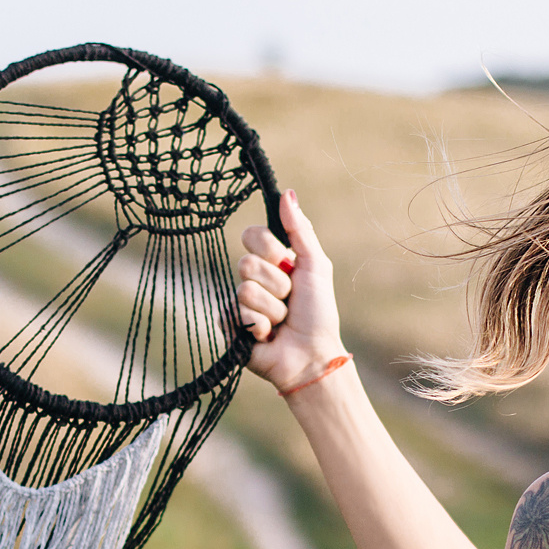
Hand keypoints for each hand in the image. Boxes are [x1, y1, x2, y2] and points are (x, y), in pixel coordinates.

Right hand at [237, 189, 345, 390]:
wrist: (312, 355)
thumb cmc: (318, 313)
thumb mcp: (316, 266)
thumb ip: (300, 230)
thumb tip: (287, 193)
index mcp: (271, 261)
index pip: (252, 235)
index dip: (269, 249)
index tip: (287, 263)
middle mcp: (253, 279)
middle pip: (247, 263)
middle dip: (277, 284)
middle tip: (290, 300)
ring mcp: (239, 303)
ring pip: (245, 291)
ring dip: (273, 309)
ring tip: (282, 322)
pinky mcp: (230, 326)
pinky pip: (235, 313)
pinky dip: (260, 326)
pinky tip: (267, 336)